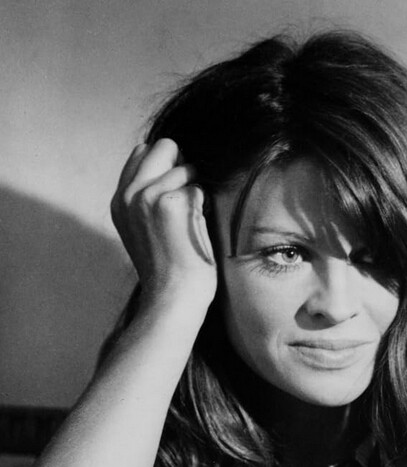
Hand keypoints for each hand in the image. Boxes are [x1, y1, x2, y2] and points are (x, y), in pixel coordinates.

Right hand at [111, 138, 216, 307]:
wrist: (173, 298)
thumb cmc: (170, 270)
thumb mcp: (145, 229)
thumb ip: (148, 198)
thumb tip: (175, 163)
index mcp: (120, 201)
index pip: (142, 153)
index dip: (167, 166)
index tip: (177, 194)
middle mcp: (129, 195)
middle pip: (164, 146)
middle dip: (183, 166)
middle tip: (188, 202)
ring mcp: (148, 196)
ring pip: (186, 167)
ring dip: (195, 192)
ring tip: (189, 226)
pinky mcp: (172, 202)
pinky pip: (199, 188)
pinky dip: (204, 206)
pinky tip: (195, 232)